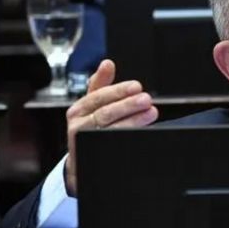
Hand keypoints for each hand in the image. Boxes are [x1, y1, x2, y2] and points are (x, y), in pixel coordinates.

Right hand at [63, 60, 158, 195]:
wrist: (80, 164)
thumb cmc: (89, 129)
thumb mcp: (92, 106)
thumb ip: (100, 85)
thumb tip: (107, 63)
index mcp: (79, 110)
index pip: (98, 97)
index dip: (118, 91)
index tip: (137, 87)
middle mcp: (78, 126)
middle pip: (105, 114)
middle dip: (127, 106)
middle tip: (147, 100)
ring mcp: (84, 144)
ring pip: (109, 130)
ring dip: (132, 121)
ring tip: (150, 113)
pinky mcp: (92, 158)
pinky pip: (112, 146)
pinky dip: (127, 140)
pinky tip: (141, 134)